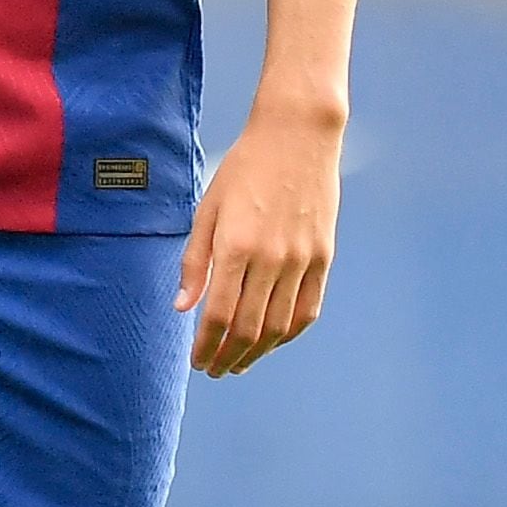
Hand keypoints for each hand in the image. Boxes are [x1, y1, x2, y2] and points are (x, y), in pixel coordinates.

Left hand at [178, 106, 337, 377]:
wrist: (298, 137)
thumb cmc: (244, 169)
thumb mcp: (207, 208)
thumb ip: (195, 261)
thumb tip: (182, 307)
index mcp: (235, 246)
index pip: (217, 315)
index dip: (206, 346)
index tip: (198, 361)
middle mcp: (270, 258)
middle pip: (247, 329)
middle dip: (227, 357)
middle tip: (214, 369)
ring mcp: (301, 260)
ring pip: (278, 327)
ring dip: (256, 353)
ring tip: (238, 363)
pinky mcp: (323, 257)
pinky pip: (306, 310)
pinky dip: (287, 334)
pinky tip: (271, 341)